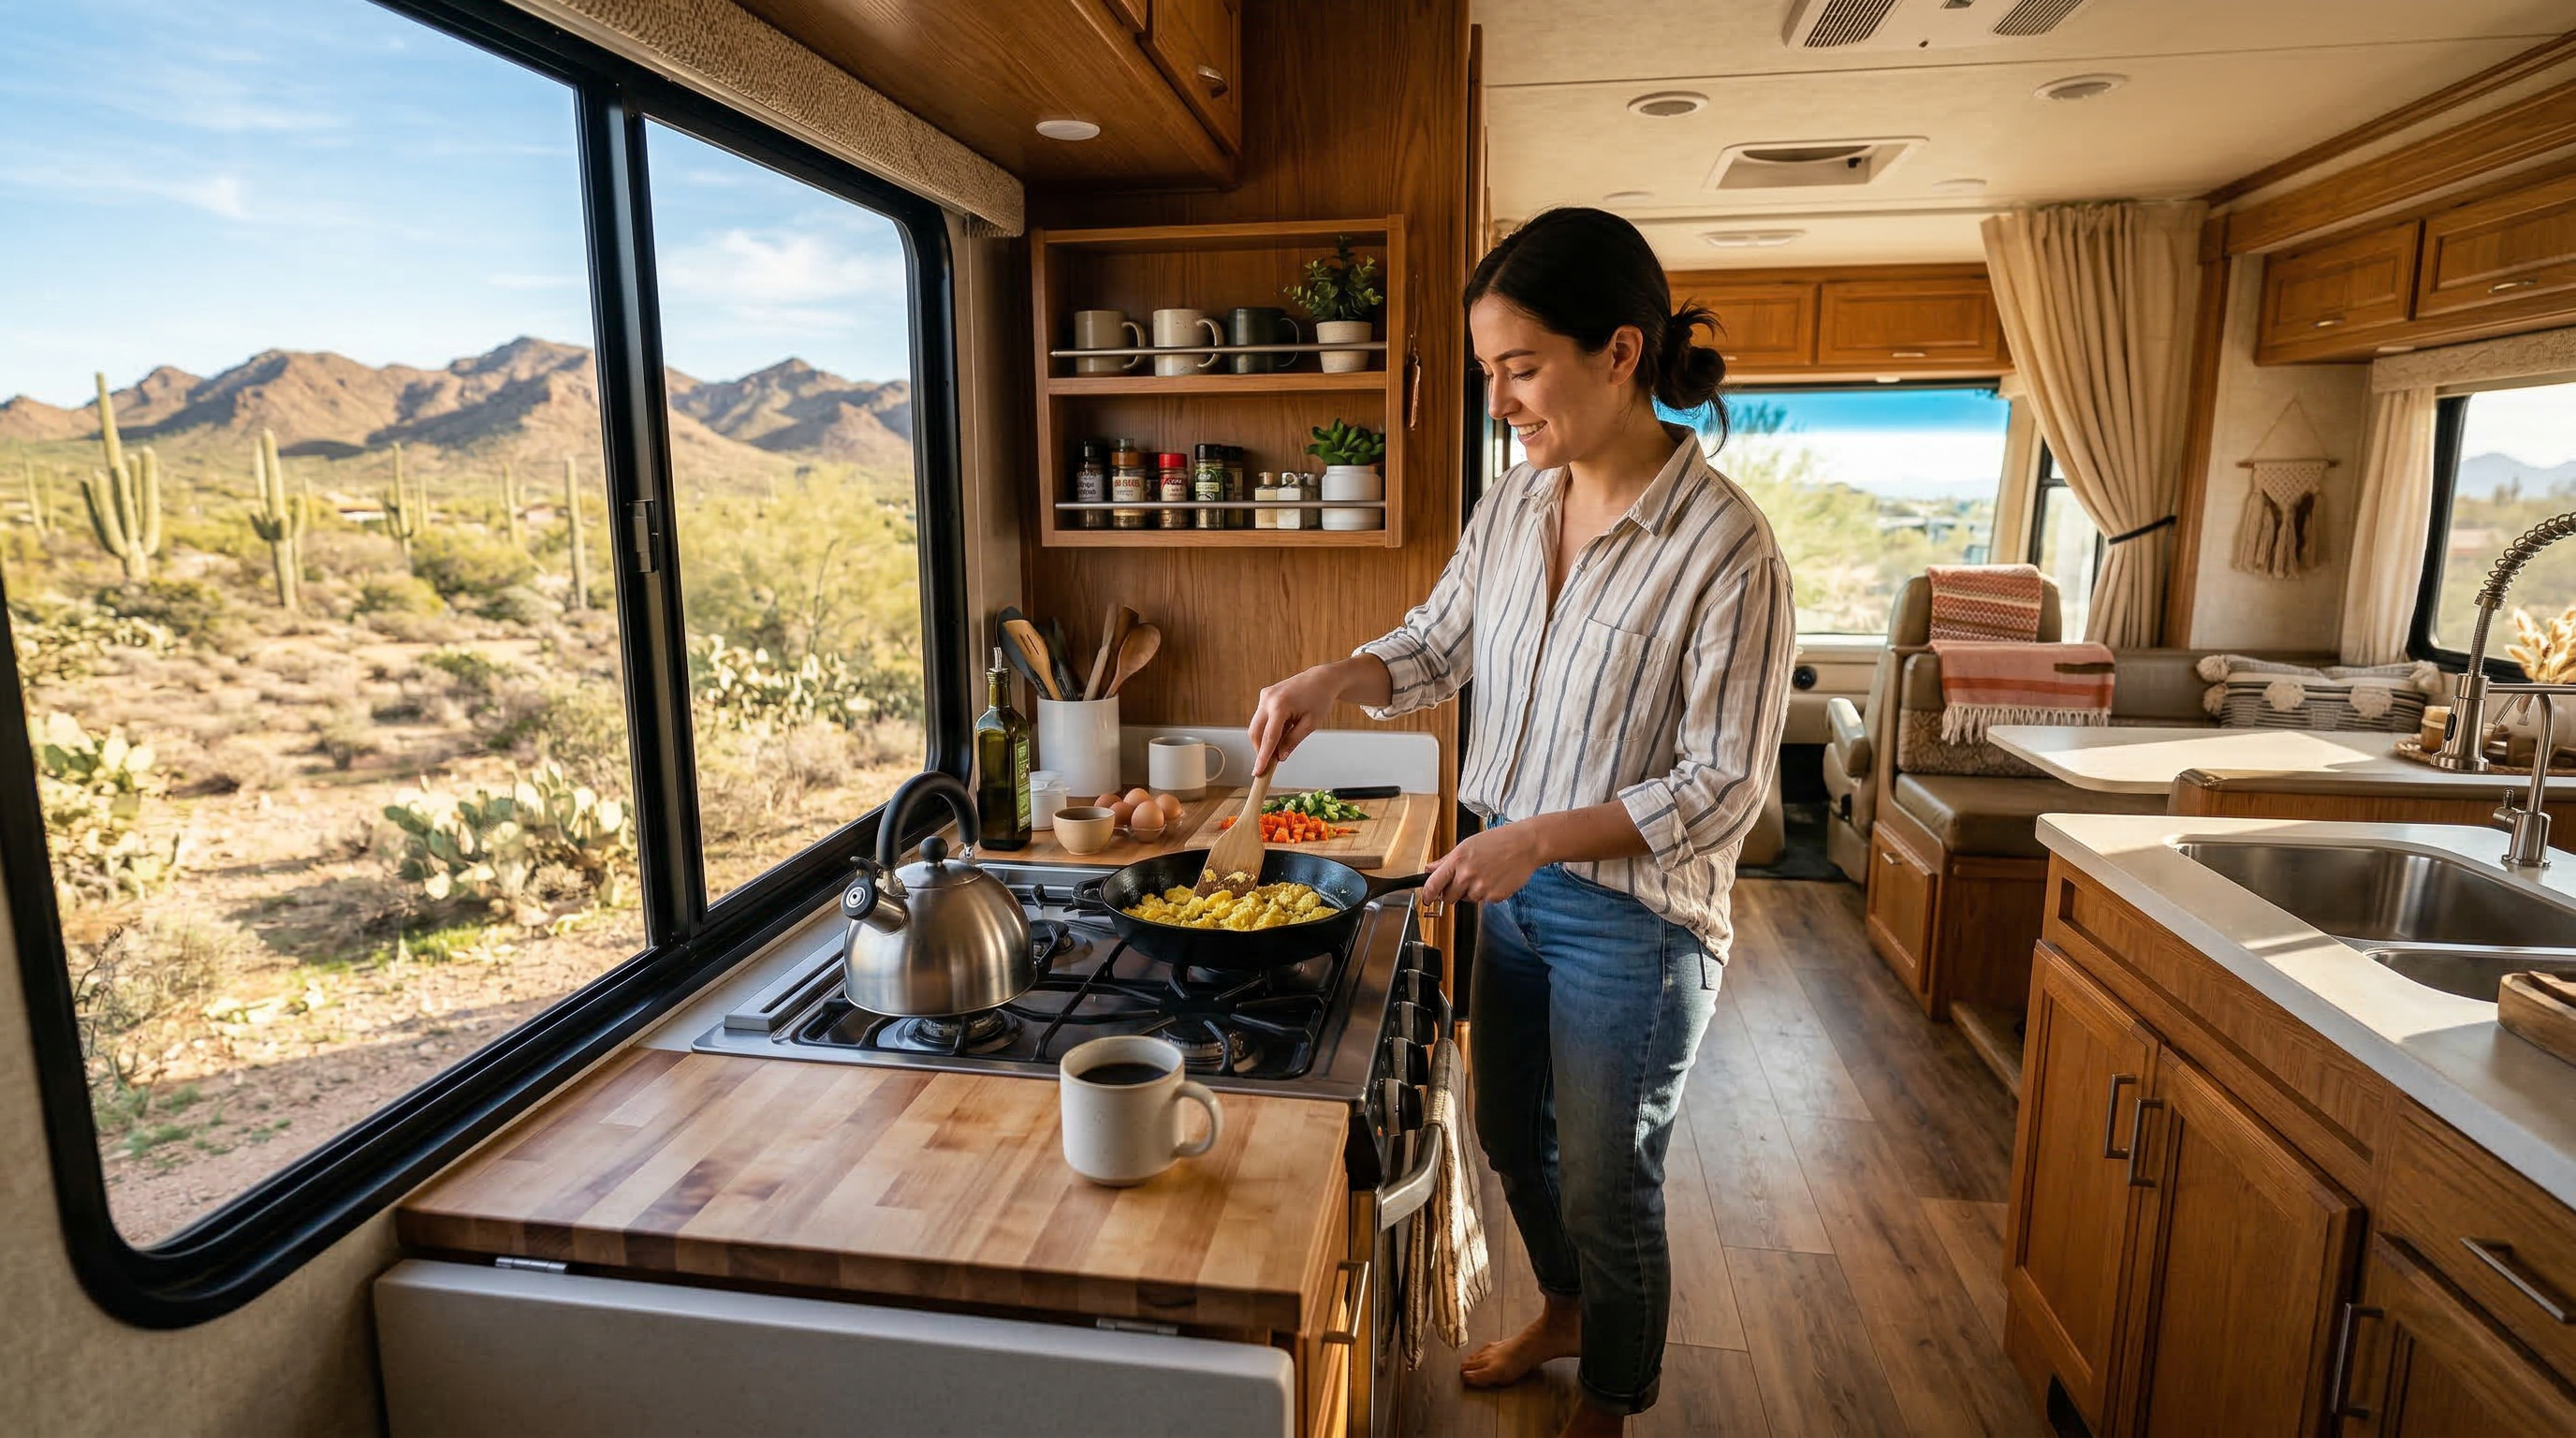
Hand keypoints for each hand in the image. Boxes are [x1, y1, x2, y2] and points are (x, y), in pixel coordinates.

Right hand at [1248, 662, 1349, 773]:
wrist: (1321, 679)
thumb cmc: (1319, 699)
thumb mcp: (1310, 724)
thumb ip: (1293, 741)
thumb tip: (1279, 757)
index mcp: (1280, 706)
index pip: (1269, 737)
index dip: (1262, 757)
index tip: (1258, 772)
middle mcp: (1268, 699)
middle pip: (1255, 732)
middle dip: (1260, 749)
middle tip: (1271, 763)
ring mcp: (1264, 696)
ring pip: (1256, 726)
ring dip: (1265, 739)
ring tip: (1283, 742)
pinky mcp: (1265, 695)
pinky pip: (1261, 718)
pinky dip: (1268, 729)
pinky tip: (1283, 729)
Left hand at [1422, 825, 1547, 905]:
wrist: (1525, 845)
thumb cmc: (1498, 841)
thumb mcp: (1467, 845)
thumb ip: (1447, 860)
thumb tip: (1429, 869)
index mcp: (1457, 860)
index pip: (1433, 884)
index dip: (1427, 895)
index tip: (1426, 899)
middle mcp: (1467, 875)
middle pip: (1448, 897)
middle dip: (1453, 892)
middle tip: (1465, 880)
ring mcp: (1481, 888)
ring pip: (1467, 899)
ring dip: (1472, 891)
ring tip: (1486, 873)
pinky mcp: (1495, 896)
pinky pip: (1484, 900)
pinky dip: (1488, 893)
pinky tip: (1496, 878)